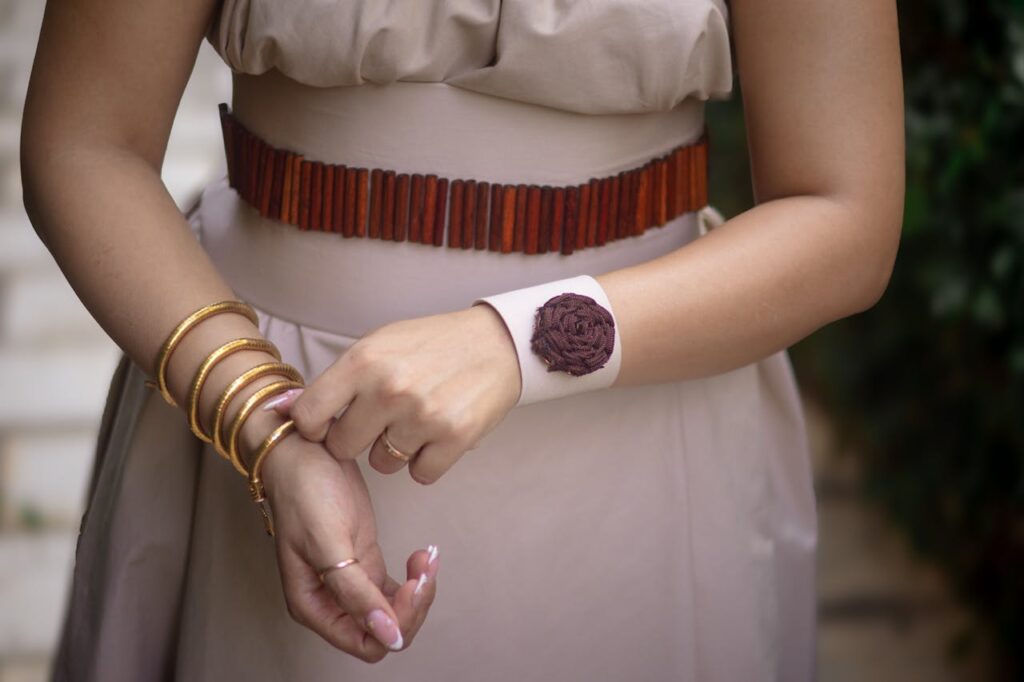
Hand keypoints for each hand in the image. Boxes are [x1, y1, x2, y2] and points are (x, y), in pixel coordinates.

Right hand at [259, 430, 439, 661]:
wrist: (302, 448)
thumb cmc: (304, 491)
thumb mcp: (327, 542)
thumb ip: (355, 593)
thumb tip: (388, 636)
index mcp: (314, 606)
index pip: (367, 643)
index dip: (397, 624)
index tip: (412, 585)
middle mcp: (332, 600)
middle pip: (386, 631)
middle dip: (413, 604)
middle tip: (425, 566)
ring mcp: (351, 580)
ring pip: (395, 610)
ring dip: (419, 590)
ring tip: (427, 556)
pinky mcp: (365, 559)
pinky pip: (396, 587)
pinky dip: (415, 577)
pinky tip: (422, 555)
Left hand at [273, 305, 520, 484]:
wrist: (497, 343)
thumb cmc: (431, 344)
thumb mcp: (377, 345)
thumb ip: (333, 381)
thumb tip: (277, 410)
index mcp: (363, 361)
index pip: (308, 416)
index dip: (315, 425)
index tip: (330, 422)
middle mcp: (389, 389)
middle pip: (343, 447)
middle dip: (358, 438)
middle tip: (381, 418)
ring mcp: (423, 416)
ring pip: (383, 464)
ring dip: (395, 450)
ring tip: (416, 419)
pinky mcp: (454, 438)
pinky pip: (420, 474)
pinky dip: (427, 460)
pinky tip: (437, 432)